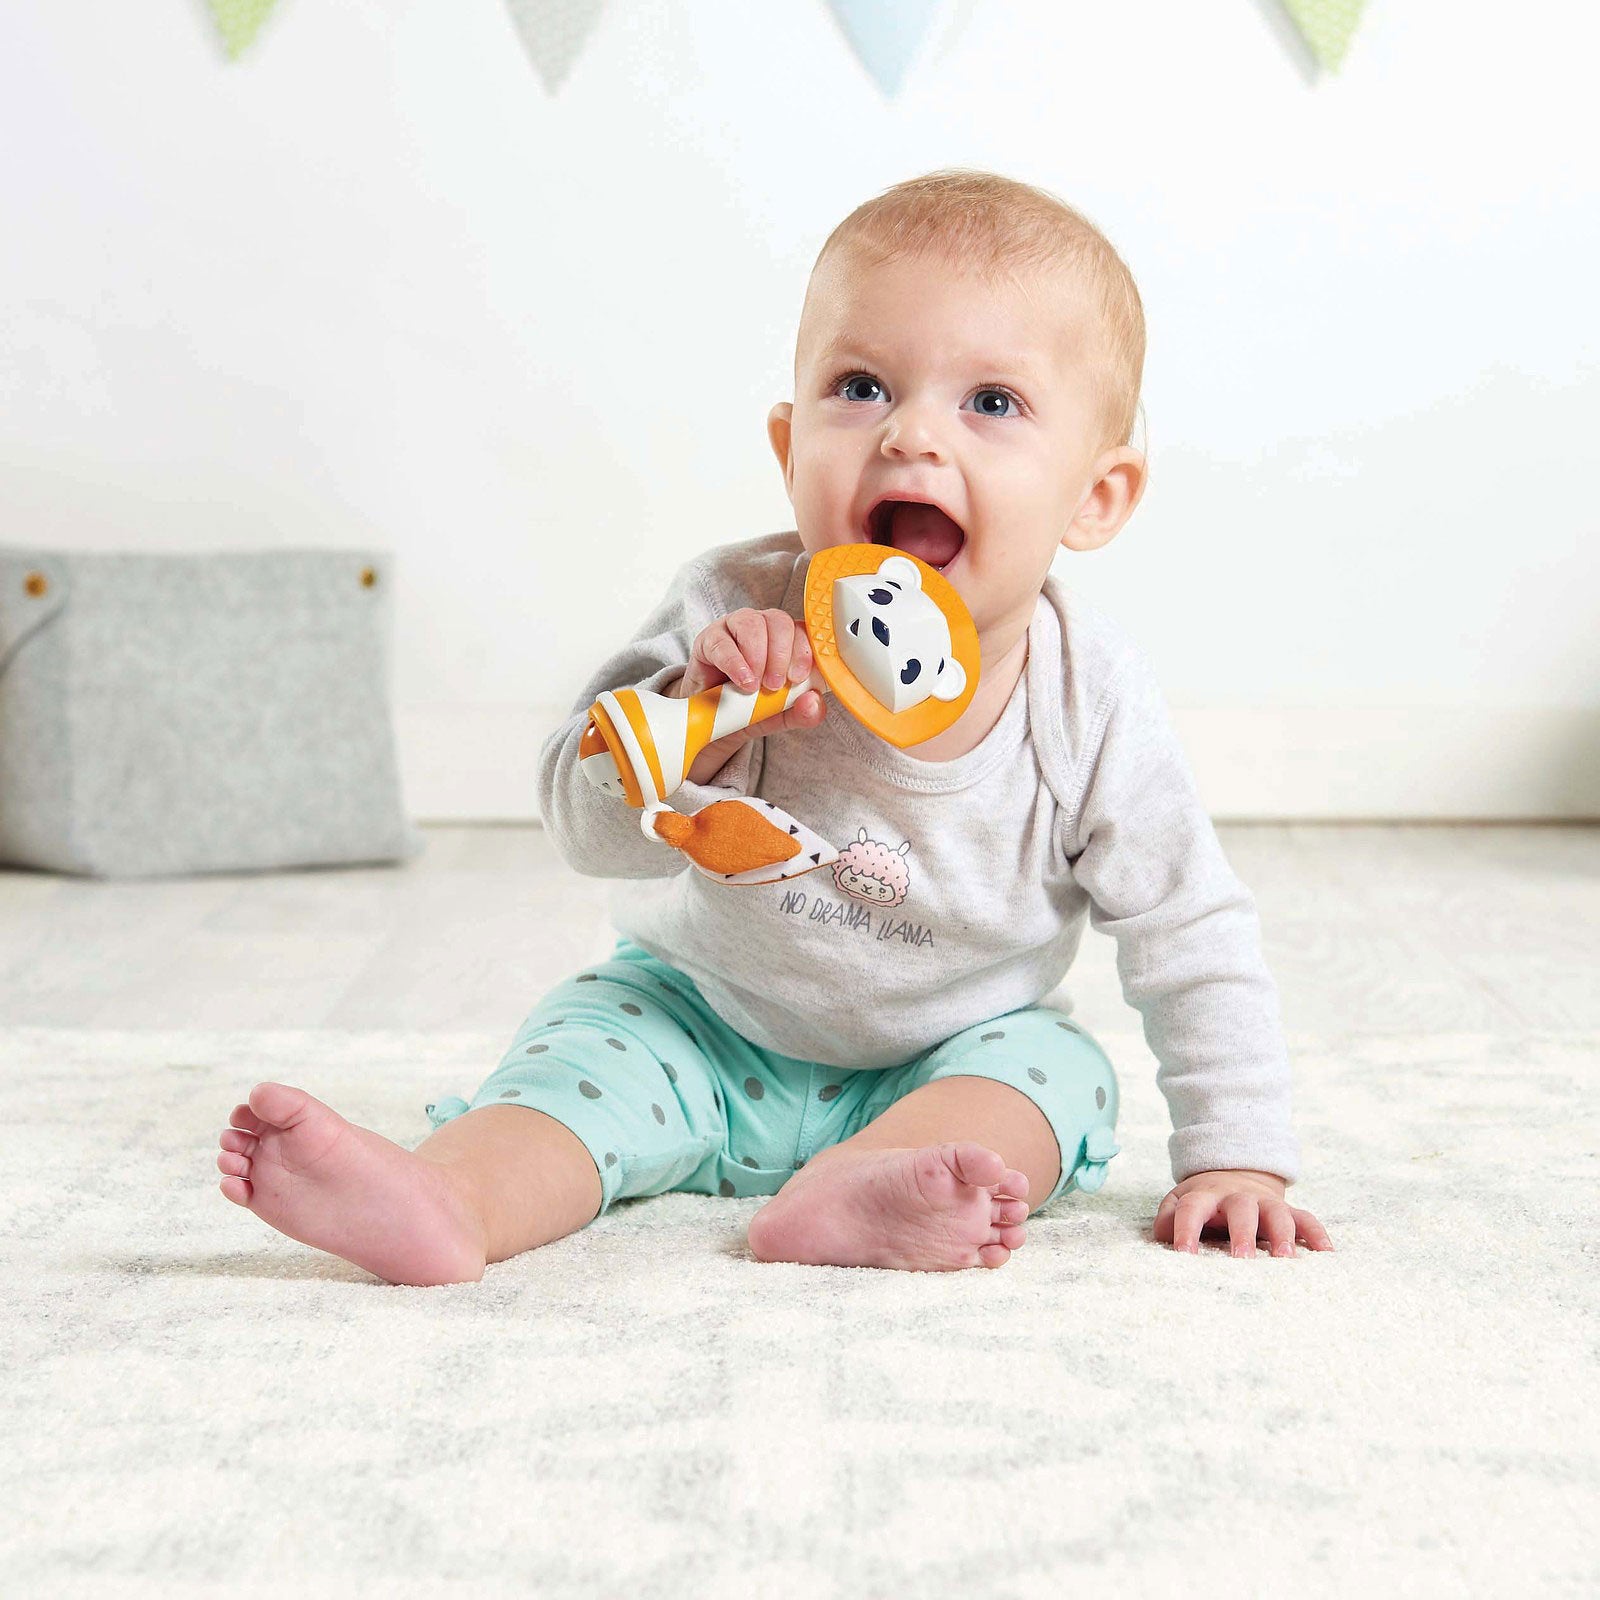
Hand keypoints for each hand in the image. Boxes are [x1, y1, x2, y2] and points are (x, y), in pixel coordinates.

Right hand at [668, 608, 824, 783]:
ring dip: (757, 655)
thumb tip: (813, 703)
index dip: (803, 651)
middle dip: (780, 654)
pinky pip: (722, 641)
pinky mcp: (709, 639)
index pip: (803, 630)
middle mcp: (763, 628)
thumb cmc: (750, 708)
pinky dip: (734, 662)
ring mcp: (735, 629)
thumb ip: (802, 712)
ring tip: (754, 685)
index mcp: (788, 640)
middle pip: (779, 621)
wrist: (712, 721)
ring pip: (752, 623)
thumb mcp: (781, 715)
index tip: (798, 677)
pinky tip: (740, 680)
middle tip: (774, 684)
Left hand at [1153, 1168, 1333, 1257]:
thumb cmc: (1204, 1201)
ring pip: (1277, 1213)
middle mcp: (1237, 1197)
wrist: (1235, 1174)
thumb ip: (1168, 1218)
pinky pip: (1306, 1219)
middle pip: (1241, 1209)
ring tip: (1285, 1258)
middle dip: (1242, 1233)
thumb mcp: (1180, 1201)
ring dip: (1282, 1234)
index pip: (1192, 1208)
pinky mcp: (1288, 1211)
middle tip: (1242, 1259)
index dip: (1186, 1229)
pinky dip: (1316, 1234)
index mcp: (1205, 1195)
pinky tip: (1326, 1253)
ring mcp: (1265, 1203)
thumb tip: (1164, 1238)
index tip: (1184, 1253)